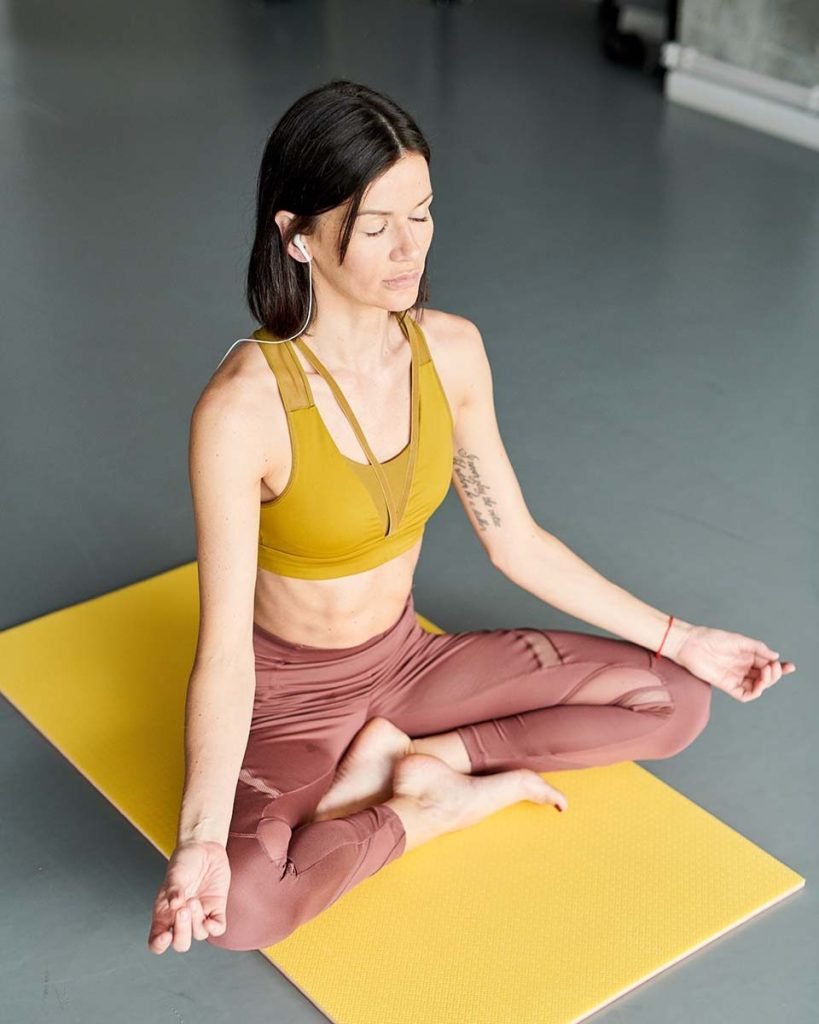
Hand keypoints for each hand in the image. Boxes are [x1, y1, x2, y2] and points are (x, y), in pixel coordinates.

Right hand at [147, 840, 230, 953]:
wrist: (203, 847)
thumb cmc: (184, 861)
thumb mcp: (174, 874)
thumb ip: (173, 890)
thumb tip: (175, 904)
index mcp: (164, 914)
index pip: (157, 941)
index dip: (159, 945)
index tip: (165, 935)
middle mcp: (181, 918)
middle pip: (180, 943)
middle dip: (182, 932)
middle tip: (183, 910)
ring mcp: (199, 914)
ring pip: (199, 934)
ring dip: (196, 921)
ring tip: (194, 900)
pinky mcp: (216, 908)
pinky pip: (218, 928)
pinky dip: (215, 928)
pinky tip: (211, 920)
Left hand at [672, 625, 795, 702]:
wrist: (690, 644)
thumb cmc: (711, 638)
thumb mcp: (739, 640)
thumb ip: (758, 648)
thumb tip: (776, 656)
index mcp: (747, 656)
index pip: (768, 665)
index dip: (780, 667)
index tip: (790, 666)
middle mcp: (743, 668)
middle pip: (765, 677)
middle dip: (774, 674)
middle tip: (773, 667)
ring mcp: (735, 677)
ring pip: (757, 686)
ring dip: (767, 682)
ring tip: (767, 672)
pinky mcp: (727, 686)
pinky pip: (745, 695)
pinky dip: (755, 692)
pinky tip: (759, 684)